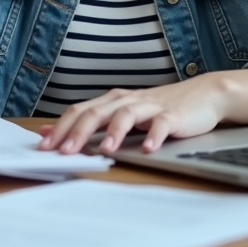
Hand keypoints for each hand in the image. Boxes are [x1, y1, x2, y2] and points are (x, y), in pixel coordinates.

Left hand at [37, 68, 247, 154]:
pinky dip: (154, 136)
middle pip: (97, 112)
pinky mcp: (173, 115)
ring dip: (114, 133)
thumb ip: (90, 121)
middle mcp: (128, 100)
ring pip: (126, 115)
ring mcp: (150, 106)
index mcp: (113, 100)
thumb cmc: (160, 107)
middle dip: (78, 132)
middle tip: (64, 152)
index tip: (43, 147)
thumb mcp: (123, 112)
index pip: (80, 111)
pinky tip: (148, 149)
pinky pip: (161, 124)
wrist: (204, 94)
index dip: (60, 127)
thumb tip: (51, 129)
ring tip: (105, 151)